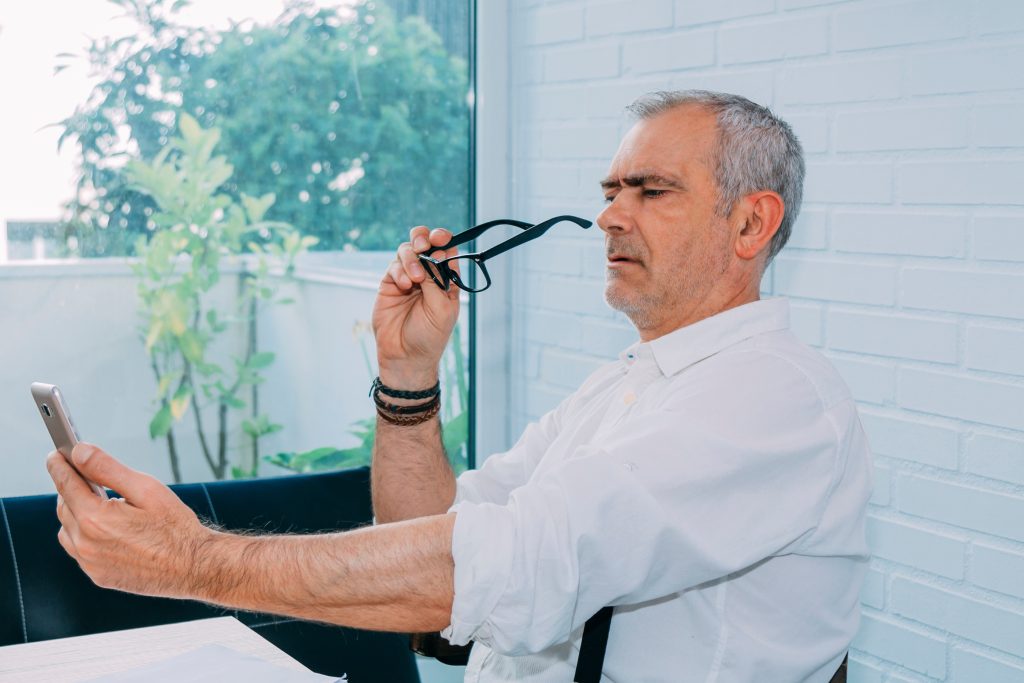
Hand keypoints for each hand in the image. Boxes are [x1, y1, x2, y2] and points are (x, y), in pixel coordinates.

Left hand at [46, 443, 213, 598]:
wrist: (193, 566)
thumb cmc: (176, 526)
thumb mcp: (146, 488)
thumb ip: (107, 469)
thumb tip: (79, 451)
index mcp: (95, 518)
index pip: (65, 484)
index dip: (59, 466)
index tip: (56, 455)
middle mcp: (85, 543)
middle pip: (64, 506)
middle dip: (71, 488)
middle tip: (88, 477)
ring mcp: (90, 563)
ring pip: (67, 530)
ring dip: (76, 513)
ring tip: (101, 505)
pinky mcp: (98, 575)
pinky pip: (79, 550)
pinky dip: (84, 535)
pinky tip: (108, 529)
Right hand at [372, 226, 460, 386]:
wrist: (405, 356)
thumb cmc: (429, 336)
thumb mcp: (442, 308)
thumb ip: (436, 280)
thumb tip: (430, 256)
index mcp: (447, 279)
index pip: (447, 249)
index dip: (444, 240)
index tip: (440, 240)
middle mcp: (428, 275)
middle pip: (426, 243)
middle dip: (424, 238)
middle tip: (423, 246)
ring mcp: (408, 277)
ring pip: (408, 251)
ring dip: (411, 259)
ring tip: (413, 279)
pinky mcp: (390, 284)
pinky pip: (394, 266)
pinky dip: (399, 271)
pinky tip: (404, 286)